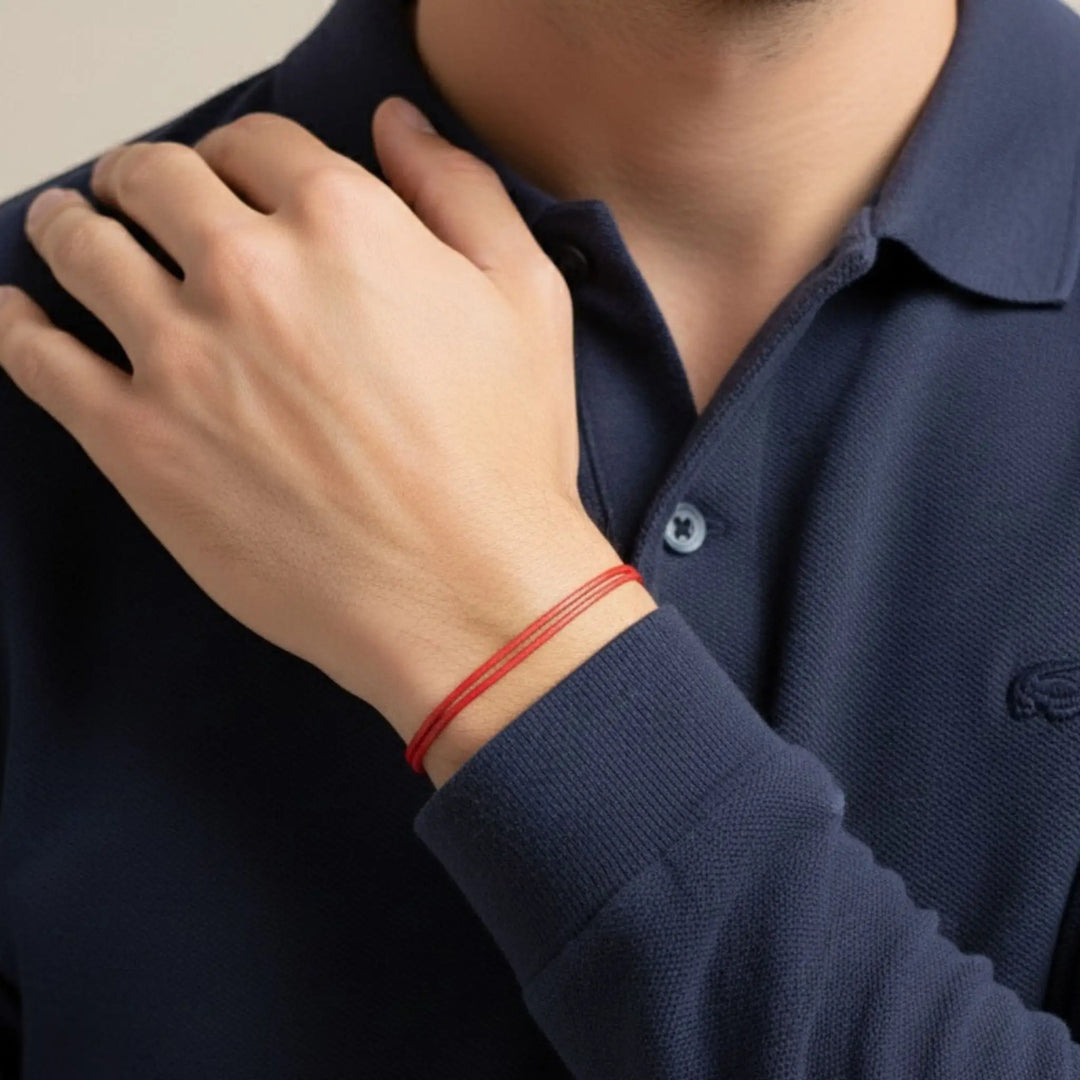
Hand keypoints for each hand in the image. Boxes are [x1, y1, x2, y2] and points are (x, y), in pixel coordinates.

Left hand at [0, 101, 631, 742]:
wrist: (465, 593)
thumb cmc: (503, 460)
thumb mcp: (526, 300)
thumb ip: (460, 191)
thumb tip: (397, 124)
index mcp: (344, 225)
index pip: (255, 143)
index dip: (241, 154)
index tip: (233, 178)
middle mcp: (250, 272)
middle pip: (154, 178)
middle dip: (147, 178)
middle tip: (143, 198)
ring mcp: (181, 357)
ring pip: (82, 249)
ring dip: (72, 225)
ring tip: (74, 230)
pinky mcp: (137, 442)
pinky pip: (38, 358)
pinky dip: (19, 324)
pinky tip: (23, 316)